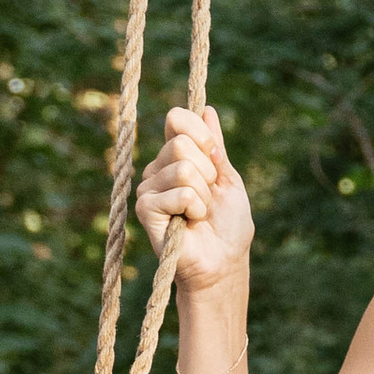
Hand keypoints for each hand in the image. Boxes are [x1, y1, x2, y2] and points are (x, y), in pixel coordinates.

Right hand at [136, 102, 252, 285]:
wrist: (224, 263)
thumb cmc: (228, 225)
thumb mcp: (227, 178)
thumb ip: (215, 146)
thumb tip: (206, 110)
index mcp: (176, 157)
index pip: (176, 118)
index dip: (200, 133)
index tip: (214, 155)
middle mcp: (157, 169)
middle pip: (182, 144)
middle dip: (208, 172)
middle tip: (208, 197)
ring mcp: (148, 189)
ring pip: (183, 169)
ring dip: (204, 195)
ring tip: (200, 213)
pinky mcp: (145, 210)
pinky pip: (181, 192)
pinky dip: (195, 208)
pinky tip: (190, 223)